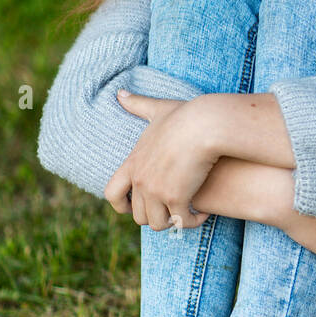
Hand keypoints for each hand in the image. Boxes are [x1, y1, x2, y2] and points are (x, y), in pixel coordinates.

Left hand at [104, 89, 216, 230]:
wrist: (204, 125)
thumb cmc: (185, 116)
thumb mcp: (158, 110)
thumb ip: (138, 104)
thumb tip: (120, 93)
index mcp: (133, 163)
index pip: (111, 193)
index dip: (120, 206)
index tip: (134, 208)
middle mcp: (140, 181)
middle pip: (138, 215)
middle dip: (154, 216)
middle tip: (171, 210)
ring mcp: (156, 191)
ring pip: (158, 223)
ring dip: (173, 222)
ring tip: (188, 214)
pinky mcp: (176, 198)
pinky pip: (181, 222)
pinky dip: (192, 221)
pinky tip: (204, 213)